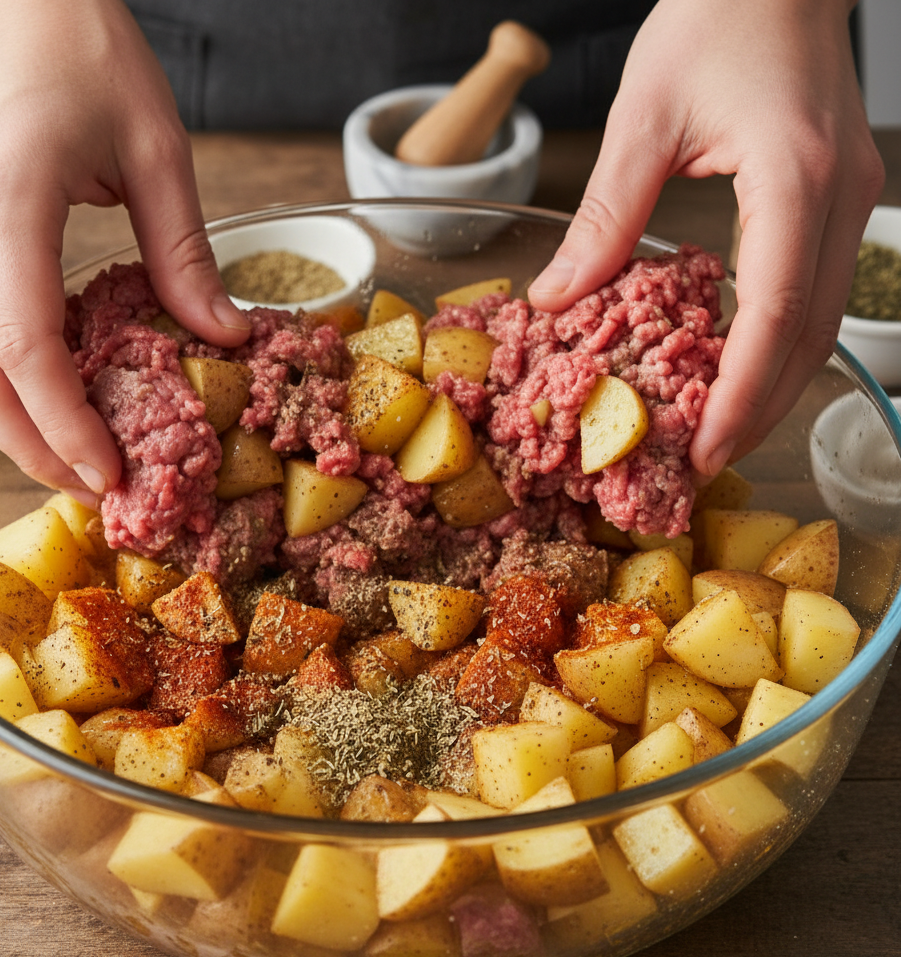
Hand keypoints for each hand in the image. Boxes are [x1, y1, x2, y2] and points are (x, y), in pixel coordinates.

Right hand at [0, 0, 249, 502]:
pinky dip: (12, 382)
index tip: (109, 473)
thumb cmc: (84, 49)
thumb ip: (186, 253)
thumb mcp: (158, 148)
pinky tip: (58, 401)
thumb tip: (223, 337)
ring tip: (78, 461)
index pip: (25, 347)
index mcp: (9, 204)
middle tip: (95, 491)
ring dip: (17, 424)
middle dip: (33, 448)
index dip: (65, 424)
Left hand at [528, 0, 883, 477]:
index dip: (743, 394)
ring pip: (820, 324)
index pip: (777, 312)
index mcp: (793, 177)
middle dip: (758, 410)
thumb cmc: (716, 14)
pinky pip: (811, 292)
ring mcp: (848, 201)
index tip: (704, 449)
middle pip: (810, 337)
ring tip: (714, 433)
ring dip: (769, 386)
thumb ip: (606, 217)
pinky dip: (773, 343)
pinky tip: (731, 368)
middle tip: (703, 463)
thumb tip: (557, 298)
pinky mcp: (834, 200)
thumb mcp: (643, 118)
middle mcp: (837, 198)